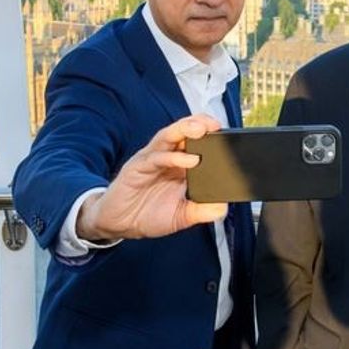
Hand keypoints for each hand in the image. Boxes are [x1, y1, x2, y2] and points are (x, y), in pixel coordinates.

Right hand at [77, 114, 227, 239]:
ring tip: (202, 130)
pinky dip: (173, 157)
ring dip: (185, 130)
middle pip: (183, 132)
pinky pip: (156, 157)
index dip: (211, 135)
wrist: (120, 224)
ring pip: (169, 137)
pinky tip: (189, 160)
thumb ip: (202, 211)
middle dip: (200, 124)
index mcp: (179, 166)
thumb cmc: (148, 215)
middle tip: (215, 125)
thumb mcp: (182, 216)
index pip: (196, 142)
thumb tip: (223, 208)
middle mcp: (166, 158)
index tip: (228, 135)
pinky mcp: (137, 167)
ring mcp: (151, 160)